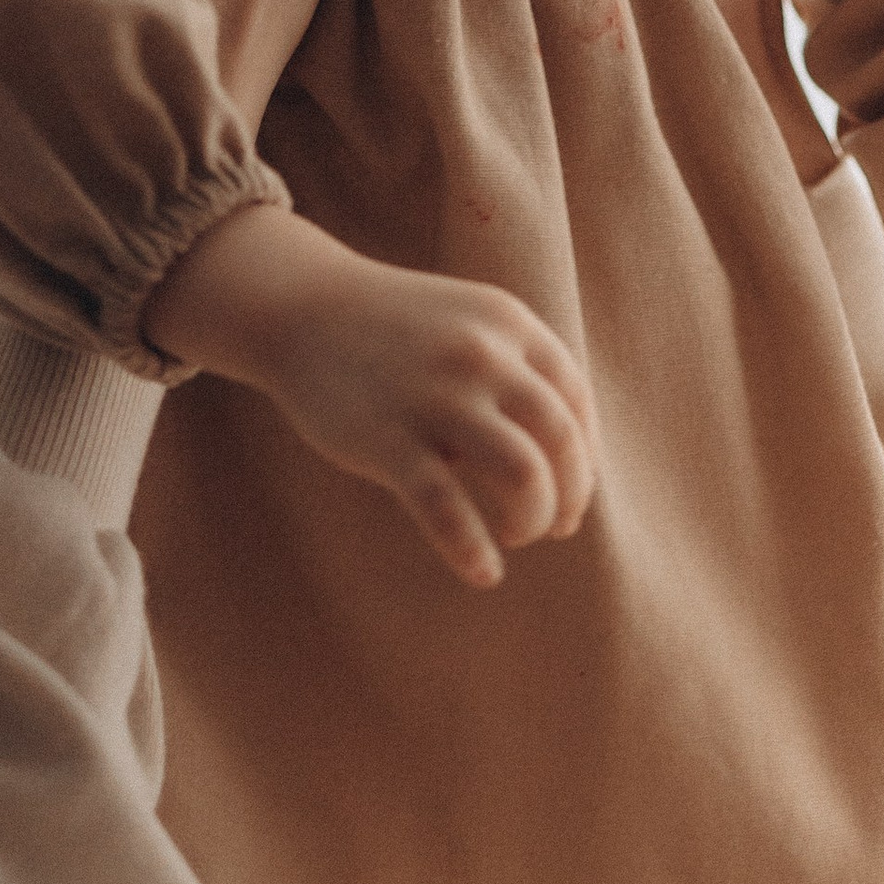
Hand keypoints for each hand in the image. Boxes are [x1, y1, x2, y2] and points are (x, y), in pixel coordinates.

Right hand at [141, 201, 594, 588]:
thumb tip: (570, 462)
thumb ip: (519, 372)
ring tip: (517, 534)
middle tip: (554, 526)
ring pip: (523, 475)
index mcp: (510, 324)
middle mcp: (483, 356)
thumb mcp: (469, 325)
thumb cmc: (395, 332)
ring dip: (534, 518)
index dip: (582, 456)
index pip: (575, 401)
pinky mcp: (388, 439)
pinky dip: (473, 552)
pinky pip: (447, 511)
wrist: (301, 309)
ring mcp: (436, 397)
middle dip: (569, 495)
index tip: (571, 489)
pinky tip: (483, 573)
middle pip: (560, 442)